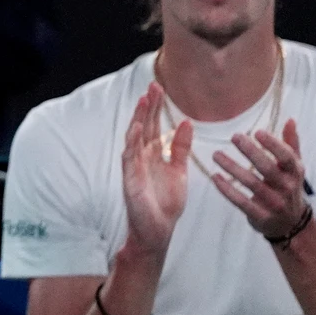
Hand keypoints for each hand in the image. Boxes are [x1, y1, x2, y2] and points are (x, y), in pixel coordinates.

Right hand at [122, 82, 192, 255]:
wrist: (159, 229)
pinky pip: (129, 156)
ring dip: (138, 118)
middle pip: (144, 125)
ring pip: (135, 136)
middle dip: (148, 106)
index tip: (160, 88)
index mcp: (153, 153)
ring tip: (144, 100)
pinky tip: (136, 128)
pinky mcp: (130, 178)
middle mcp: (142, 156)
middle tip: (153, 85)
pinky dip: (132, 141)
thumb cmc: (166, 202)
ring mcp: (134, 166)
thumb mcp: (179, 171)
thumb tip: (186, 122)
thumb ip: (180, 148)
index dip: (155, 107)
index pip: (153, 125)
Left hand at [211, 120, 310, 239]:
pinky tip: (215, 177)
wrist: (290, 223)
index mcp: (295, 172)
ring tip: (216, 155)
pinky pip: (241, 202)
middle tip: (234, 137)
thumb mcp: (294, 167)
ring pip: (251, 184)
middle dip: (250, 152)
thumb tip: (290, 119)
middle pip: (267, 168)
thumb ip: (291, 143)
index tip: (257, 132)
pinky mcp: (260, 216)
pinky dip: (227, 190)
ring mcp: (274, 203)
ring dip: (232, 168)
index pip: (286, 157)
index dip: (273, 145)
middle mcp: (287, 188)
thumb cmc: (288, 186)